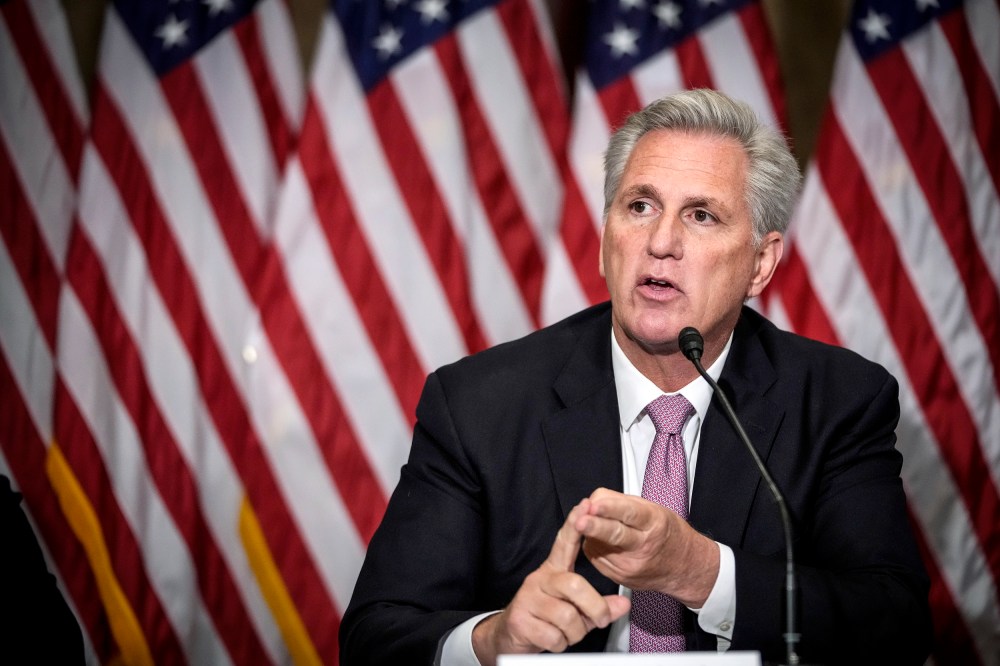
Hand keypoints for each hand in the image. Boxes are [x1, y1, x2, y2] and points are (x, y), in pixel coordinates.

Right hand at [471, 502, 629, 665]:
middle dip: (595, 608)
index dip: (575, 524)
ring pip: (567, 617)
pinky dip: (559, 645)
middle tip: (599, 620)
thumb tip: (623, 603)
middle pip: (575, 585)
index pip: (565, 543)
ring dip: (575, 634)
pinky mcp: (520, 619)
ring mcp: (528, 598)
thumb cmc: (545, 620)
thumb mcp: (576, 610)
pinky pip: (554, 636)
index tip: (585, 505)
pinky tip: (551, 640)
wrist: (509, 639)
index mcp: (554, 572)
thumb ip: (599, 605)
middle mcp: (540, 580)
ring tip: (566, 633)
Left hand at [574, 488, 718, 607]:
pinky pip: (595, 557)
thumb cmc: (666, 533)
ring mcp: (630, 566)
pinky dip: (593, 545)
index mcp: (653, 523)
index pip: (629, 514)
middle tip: (579, 521)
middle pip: (614, 535)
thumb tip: (593, 500)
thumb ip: (620, 502)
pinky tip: (601, 541)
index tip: (594, 505)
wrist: (683, 567)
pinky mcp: (619, 578)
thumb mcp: (652, 508)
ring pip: (598, 545)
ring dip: (590, 532)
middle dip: (595, 527)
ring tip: (590, 522)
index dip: (610, 509)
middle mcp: (642, 547)